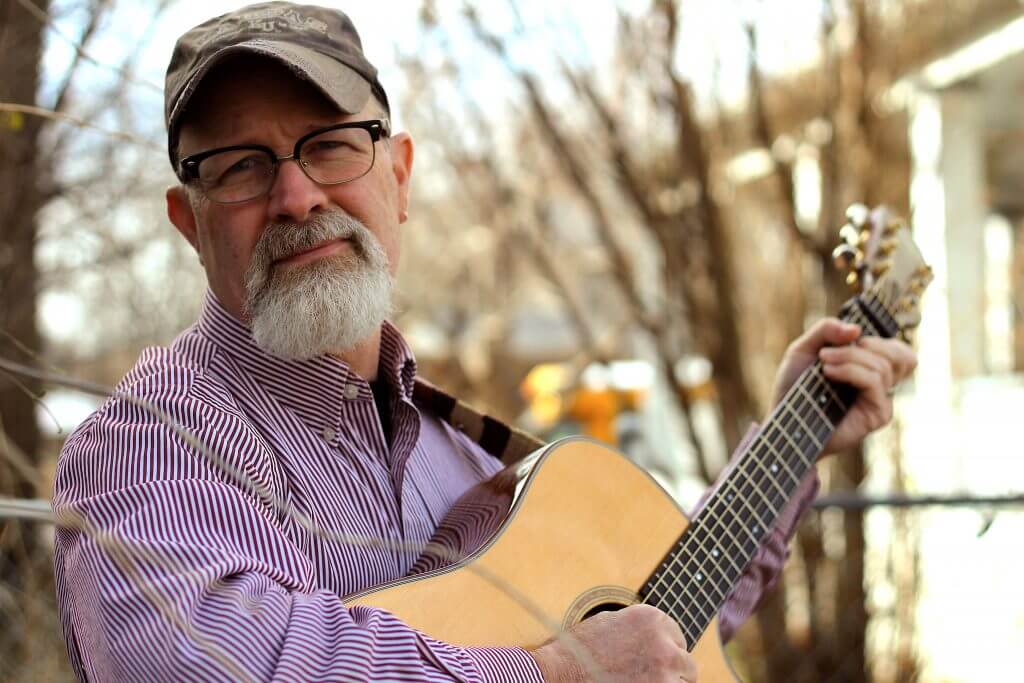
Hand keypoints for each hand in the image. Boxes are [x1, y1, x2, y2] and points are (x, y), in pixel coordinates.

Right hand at [530, 604, 696, 681]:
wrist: (560, 673)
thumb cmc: (577, 650)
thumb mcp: (608, 622)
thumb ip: (636, 627)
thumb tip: (652, 636)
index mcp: (651, 618)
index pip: (677, 636)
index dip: (666, 649)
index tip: (655, 659)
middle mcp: (663, 643)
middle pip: (685, 662)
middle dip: (672, 669)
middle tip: (651, 676)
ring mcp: (663, 672)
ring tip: (642, 682)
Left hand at [770, 318, 916, 454]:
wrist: (783, 416)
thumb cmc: (794, 385)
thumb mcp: (804, 348)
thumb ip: (826, 330)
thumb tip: (856, 329)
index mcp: (870, 367)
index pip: (899, 350)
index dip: (879, 339)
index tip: (848, 338)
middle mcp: (881, 384)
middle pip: (901, 355)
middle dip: (867, 344)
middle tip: (832, 350)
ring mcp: (882, 400)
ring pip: (883, 366)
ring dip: (850, 357)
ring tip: (823, 362)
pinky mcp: (878, 414)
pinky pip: (875, 382)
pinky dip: (851, 371)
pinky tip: (828, 372)